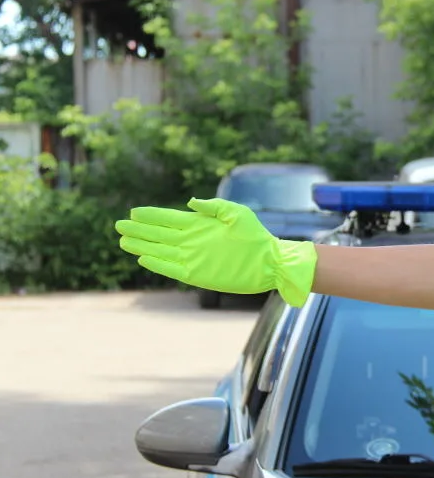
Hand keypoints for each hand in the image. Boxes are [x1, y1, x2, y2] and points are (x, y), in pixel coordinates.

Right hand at [115, 198, 317, 307]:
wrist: (271, 262)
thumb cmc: (257, 236)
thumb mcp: (238, 214)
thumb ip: (214, 207)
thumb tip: (191, 202)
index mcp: (200, 225)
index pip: (169, 219)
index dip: (151, 216)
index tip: (134, 212)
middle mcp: (192, 241)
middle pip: (159, 235)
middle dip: (139, 230)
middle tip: (119, 226)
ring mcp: (193, 258)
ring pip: (161, 251)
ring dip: (142, 247)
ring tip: (124, 242)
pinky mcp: (198, 274)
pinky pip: (172, 269)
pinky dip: (158, 264)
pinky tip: (143, 258)